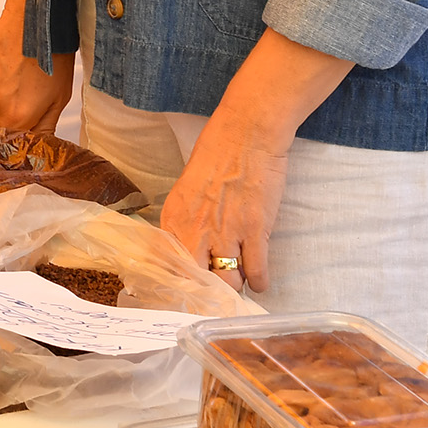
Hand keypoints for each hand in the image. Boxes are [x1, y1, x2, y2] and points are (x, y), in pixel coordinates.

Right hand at [0, 5, 73, 132]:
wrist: (37, 19)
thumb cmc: (53, 55)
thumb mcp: (59, 98)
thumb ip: (44, 127)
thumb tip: (36, 143)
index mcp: (16, 117)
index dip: (4, 142)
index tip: (11, 136)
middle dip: (0, 121)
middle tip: (16, 106)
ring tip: (14, 82)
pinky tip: (5, 69)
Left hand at [160, 113, 292, 293]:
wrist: (247, 135)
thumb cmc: (216, 155)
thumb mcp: (187, 190)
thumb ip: (186, 221)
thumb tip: (192, 250)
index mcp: (174, 218)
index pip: (168, 266)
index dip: (180, 283)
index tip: (188, 292)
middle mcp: (195, 231)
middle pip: (198, 281)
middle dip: (208, 291)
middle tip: (216, 293)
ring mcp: (226, 233)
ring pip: (228, 282)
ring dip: (235, 286)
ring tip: (239, 280)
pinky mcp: (255, 232)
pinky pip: (256, 272)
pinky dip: (260, 281)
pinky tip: (260, 280)